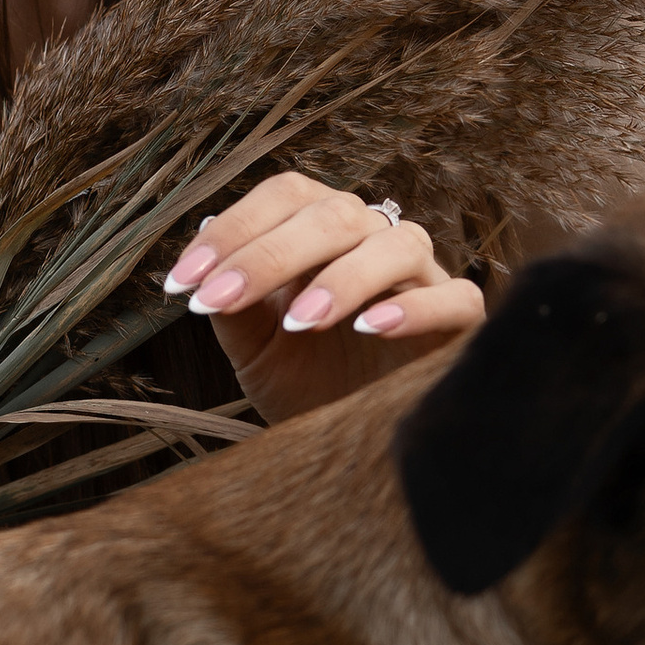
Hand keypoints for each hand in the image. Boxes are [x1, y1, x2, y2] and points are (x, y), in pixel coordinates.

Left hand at [162, 175, 483, 425]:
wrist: (350, 447)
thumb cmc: (304, 383)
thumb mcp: (255, 349)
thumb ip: (234, 305)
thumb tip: (203, 251)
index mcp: (322, 230)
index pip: (285, 196)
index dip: (233, 229)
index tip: (183, 282)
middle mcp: (374, 239)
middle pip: (333, 214)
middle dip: (269, 255)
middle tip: (218, 300)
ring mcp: (421, 277)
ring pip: (396, 244)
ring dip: (342, 278)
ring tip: (299, 322)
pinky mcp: (460, 322)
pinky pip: (455, 298)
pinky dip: (414, 308)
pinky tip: (370, 329)